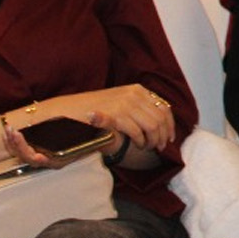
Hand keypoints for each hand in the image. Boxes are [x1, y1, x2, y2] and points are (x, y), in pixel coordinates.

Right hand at [43, 84, 178, 153]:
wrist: (68, 110)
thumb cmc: (94, 110)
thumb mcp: (120, 103)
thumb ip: (138, 109)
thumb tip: (161, 122)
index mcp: (137, 90)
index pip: (164, 107)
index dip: (170, 125)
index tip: (170, 138)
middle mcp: (134, 94)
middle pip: (161, 118)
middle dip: (163, 135)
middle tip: (159, 147)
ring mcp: (125, 103)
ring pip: (153, 126)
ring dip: (152, 140)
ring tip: (147, 147)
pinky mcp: (117, 114)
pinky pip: (138, 132)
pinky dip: (140, 141)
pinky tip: (137, 145)